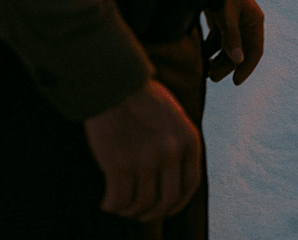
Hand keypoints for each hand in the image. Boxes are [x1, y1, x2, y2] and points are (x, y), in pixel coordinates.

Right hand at [83, 79, 200, 222]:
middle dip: (152, 213)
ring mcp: (146, 160)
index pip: (189, 186)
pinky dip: (112, 206)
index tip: (166, 209)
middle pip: (166, 201)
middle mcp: (172, 153)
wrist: (115, 83)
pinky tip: (107, 202)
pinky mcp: (119, 164)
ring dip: (129, 211)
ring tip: (120, 207)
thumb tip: (170, 180)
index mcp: (189, 141)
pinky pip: (119, 200)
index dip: (177, 204)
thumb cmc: (142, 98)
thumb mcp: (174, 118)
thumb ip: (178, 145)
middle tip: (139, 213)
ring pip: (141, 204)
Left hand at [202, 0, 264, 84]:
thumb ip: (231, 37)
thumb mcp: (225, 14)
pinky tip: (201, 57)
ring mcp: (233, 22)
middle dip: (227, 65)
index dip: (246, 67)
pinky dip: (210, 50)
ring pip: (228, 47)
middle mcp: (246, 23)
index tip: (235, 82)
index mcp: (254, 21)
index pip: (255, 50)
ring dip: (218, 60)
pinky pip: (218, 40)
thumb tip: (238, 61)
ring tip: (205, 71)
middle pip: (240, 51)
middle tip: (212, 77)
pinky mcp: (220, 19)